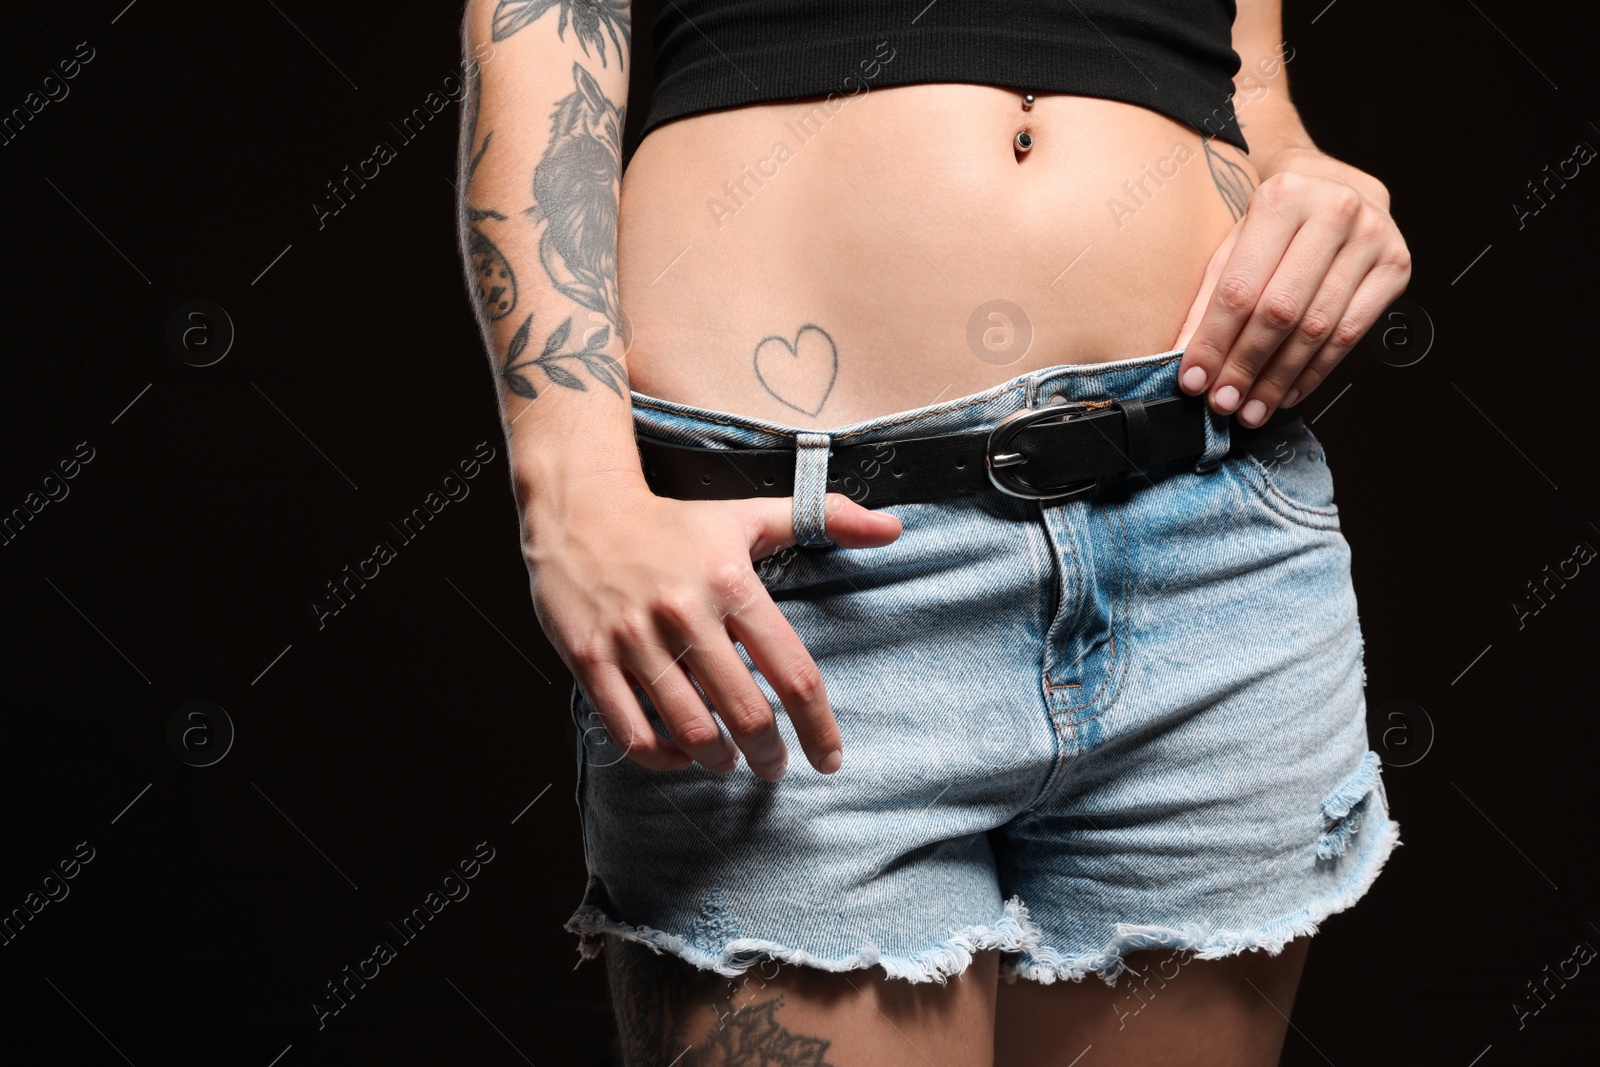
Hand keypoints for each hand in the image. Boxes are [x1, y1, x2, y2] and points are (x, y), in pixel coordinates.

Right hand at [526, 479, 901, 781]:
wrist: (580, 510)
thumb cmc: (674, 523)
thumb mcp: (748, 516)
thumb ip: (824, 518)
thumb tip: (894, 530)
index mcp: (731, 583)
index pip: (792, 672)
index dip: (820, 727)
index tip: (830, 759)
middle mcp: (684, 613)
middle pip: (746, 714)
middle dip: (771, 754)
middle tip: (776, 765)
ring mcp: (633, 639)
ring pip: (691, 732)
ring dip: (721, 761)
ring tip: (731, 761)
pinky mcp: (589, 659)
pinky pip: (632, 734)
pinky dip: (664, 759)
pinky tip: (681, 755)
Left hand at [1173, 148, 1411, 425]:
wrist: (1335, 185)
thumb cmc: (1276, 220)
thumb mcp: (1233, 242)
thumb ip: (1208, 296)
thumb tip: (1185, 356)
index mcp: (1283, 197)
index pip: (1240, 287)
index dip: (1214, 341)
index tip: (1195, 379)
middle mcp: (1334, 210)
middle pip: (1281, 310)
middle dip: (1246, 365)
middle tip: (1224, 401)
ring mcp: (1373, 237)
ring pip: (1317, 328)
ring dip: (1279, 378)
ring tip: (1252, 408)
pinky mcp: (1396, 266)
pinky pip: (1351, 334)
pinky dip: (1315, 371)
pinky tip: (1288, 391)